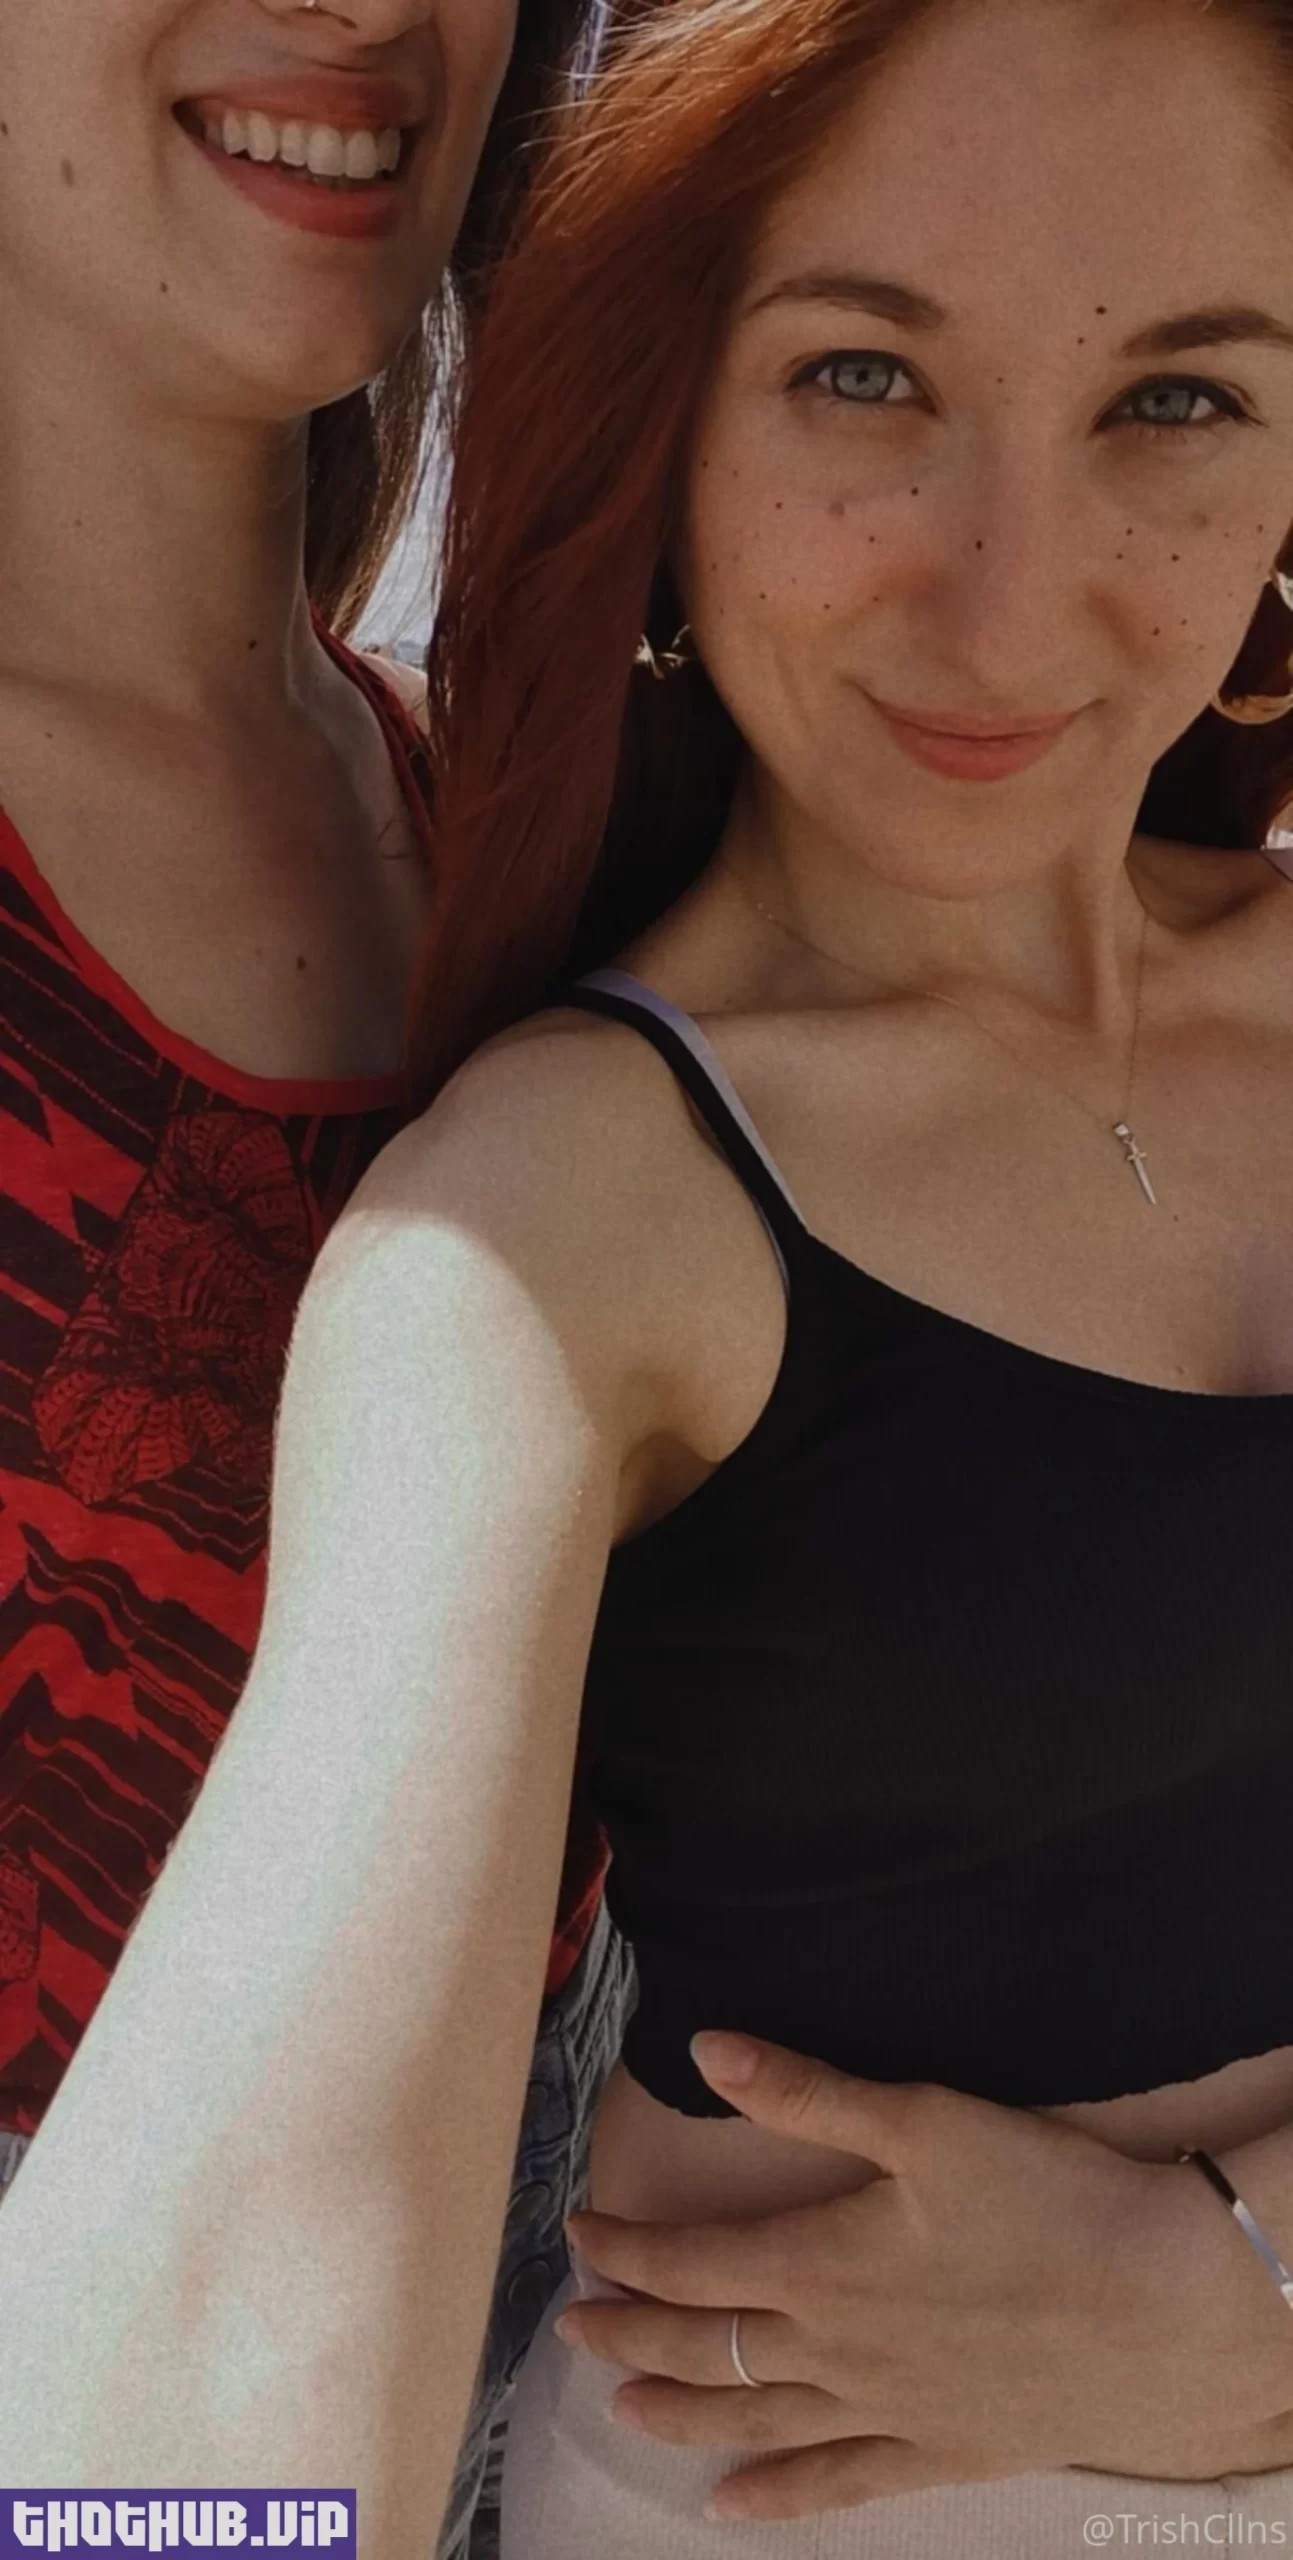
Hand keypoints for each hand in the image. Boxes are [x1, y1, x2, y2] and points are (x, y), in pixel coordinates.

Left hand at [560, 2033, 1292, 2520]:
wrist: (1161, 2303)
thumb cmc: (1048, 2196)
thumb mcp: (923, 2120)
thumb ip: (805, 2093)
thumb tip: (706, 2049)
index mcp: (821, 2263)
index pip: (691, 2263)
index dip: (626, 2251)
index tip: (579, 2234)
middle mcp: (835, 2350)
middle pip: (703, 2349)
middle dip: (628, 2336)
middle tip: (573, 2326)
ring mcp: (883, 2412)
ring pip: (751, 2422)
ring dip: (678, 2415)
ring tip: (622, 2409)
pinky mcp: (936, 2453)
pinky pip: (834, 2487)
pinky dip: (774, 2499)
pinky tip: (729, 2508)